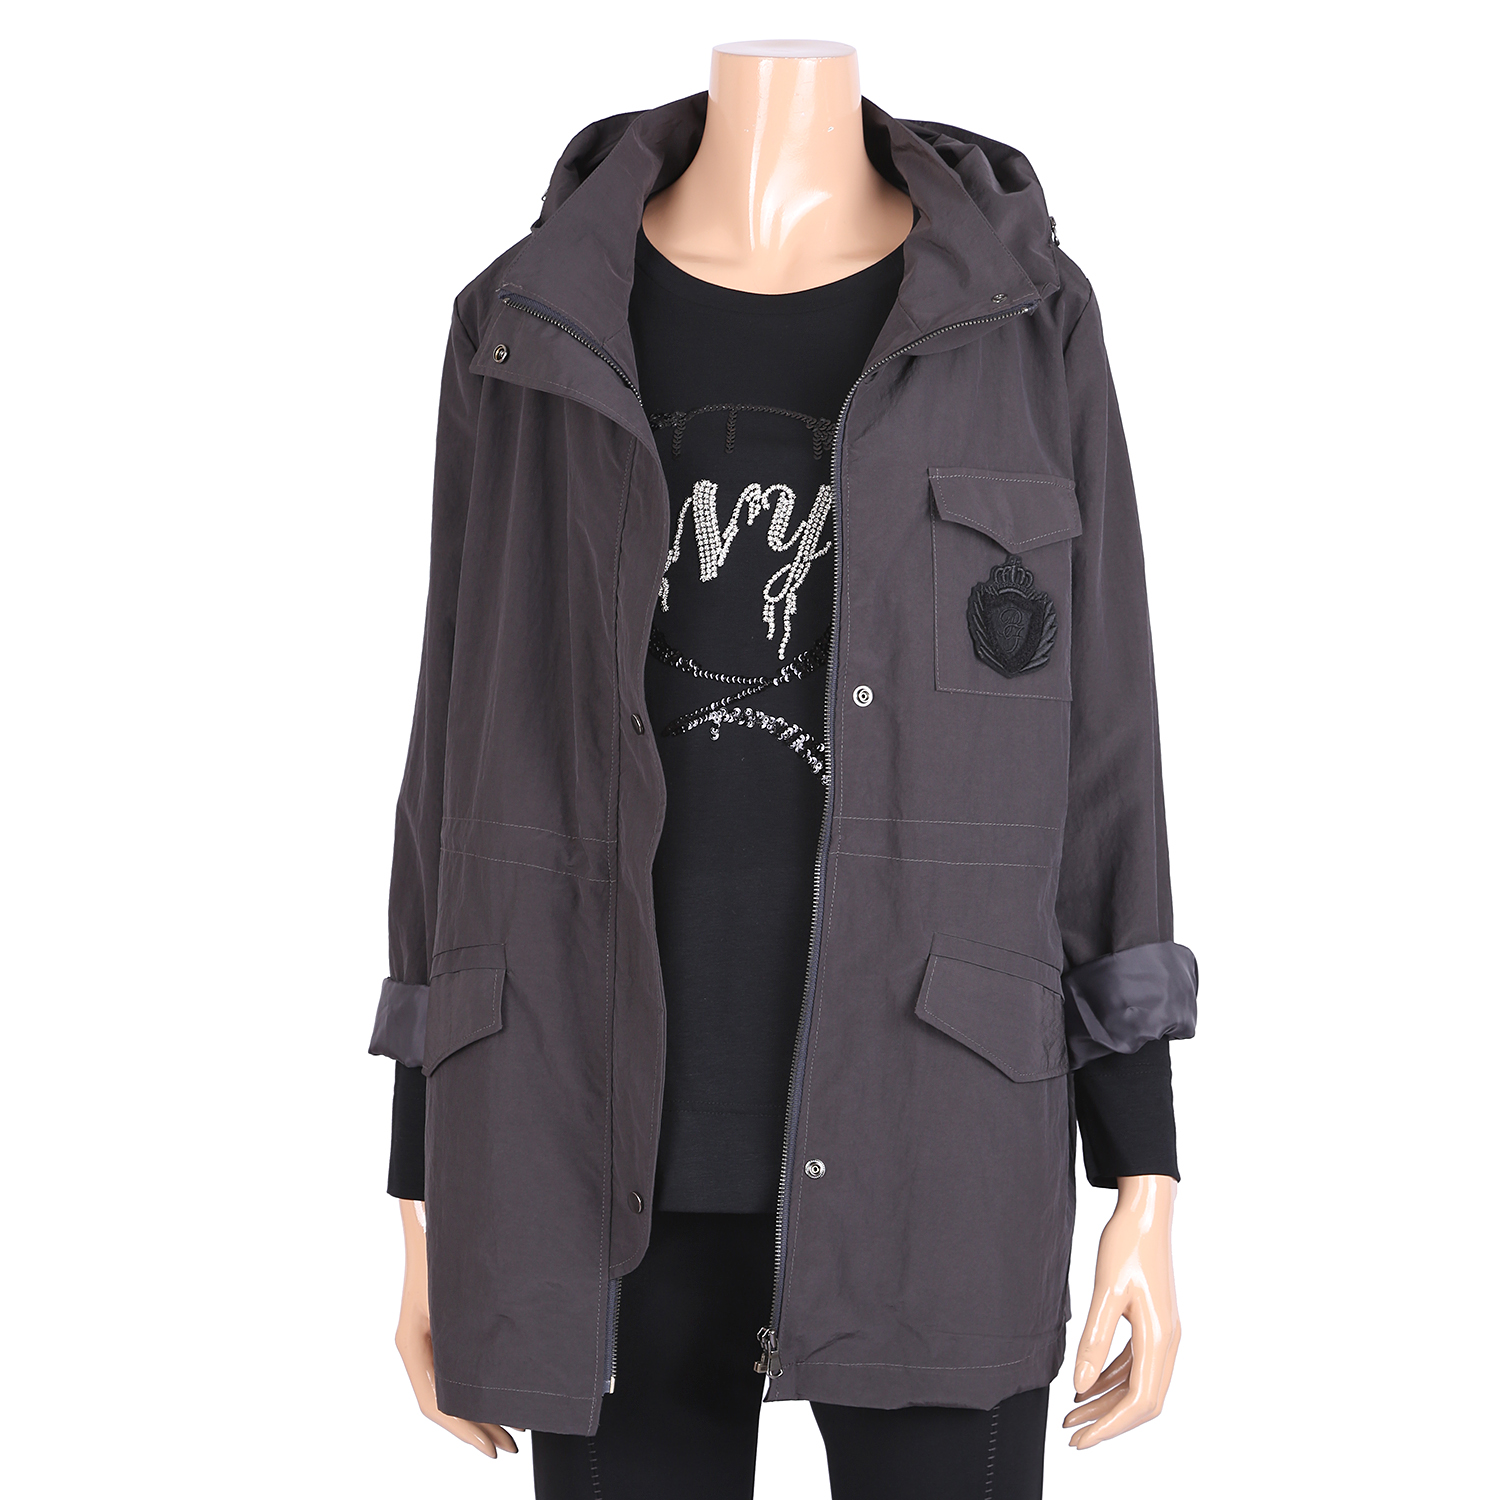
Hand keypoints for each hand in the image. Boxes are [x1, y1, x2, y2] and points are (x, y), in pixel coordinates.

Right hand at [395, 1198, 521, 1457]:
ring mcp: (430, 1331)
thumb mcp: (447, 1279)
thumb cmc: (438, 1235)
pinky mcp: (446, 1319)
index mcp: (412, 1340)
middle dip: (478, 1426)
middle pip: (446, 1400)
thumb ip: (461, 1317)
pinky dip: (479, 1382)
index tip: (491, 1447)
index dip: (465, 1429)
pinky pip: (458, 1364)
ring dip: (480, 1408)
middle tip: (511, 1446)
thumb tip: (485, 1352)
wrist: (429, 1201)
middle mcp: (418, 1340)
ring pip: (453, 1383)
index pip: (436, 1402)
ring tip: (511, 1428)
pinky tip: (502, 1385)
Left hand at [1063, 1174, 1179, 1448]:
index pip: (1138, 1401)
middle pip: (1142, 1401)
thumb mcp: (1105, 1292)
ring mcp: (1163, 1333)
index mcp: (1159, 1339)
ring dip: (1107, 1402)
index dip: (1109, 1427)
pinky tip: (1089, 1384)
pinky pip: (1136, 1364)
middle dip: (1107, 1422)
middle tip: (1071, 1433)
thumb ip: (1095, 1341)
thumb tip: (1081, 1386)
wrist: (1146, 1211)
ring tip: (1073, 1412)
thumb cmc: (1127, 1245)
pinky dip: (1113, 1378)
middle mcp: (1167, 1342)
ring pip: (1138, 1384)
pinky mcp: (1154, 1323)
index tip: (1080, 1440)